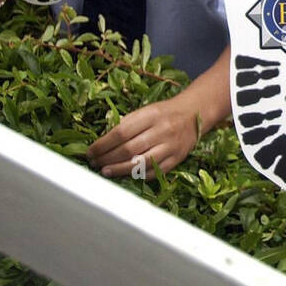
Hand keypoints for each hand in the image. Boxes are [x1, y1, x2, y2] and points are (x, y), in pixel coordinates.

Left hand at [86, 92, 202, 177]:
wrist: (195, 114)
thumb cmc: (164, 113)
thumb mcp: (146, 111)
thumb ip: (127, 124)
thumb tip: (103, 142)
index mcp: (151, 115)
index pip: (121, 132)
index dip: (103, 144)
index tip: (91, 151)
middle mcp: (162, 130)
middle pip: (129, 149)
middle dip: (107, 158)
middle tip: (95, 163)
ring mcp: (170, 146)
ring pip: (141, 163)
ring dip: (119, 169)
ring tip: (105, 171)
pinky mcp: (177, 158)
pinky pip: (154, 171)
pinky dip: (138, 175)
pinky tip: (126, 175)